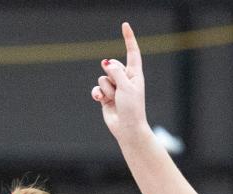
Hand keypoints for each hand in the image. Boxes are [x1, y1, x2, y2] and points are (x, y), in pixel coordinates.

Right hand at [92, 22, 148, 138]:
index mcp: (135, 75)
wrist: (127, 129)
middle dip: (112, 76)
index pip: (132, 53)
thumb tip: (106, 63)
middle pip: (111, 65)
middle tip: (120, 91)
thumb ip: (116, 72)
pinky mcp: (106, 96)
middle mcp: (125, 79)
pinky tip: (101, 100)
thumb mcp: (126, 87)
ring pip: (102, 78)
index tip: (125, 25)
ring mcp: (115, 88)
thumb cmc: (132, 109)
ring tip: (115, 100)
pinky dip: (98, 94)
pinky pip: (97, 88)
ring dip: (107, 90)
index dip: (128, 39)